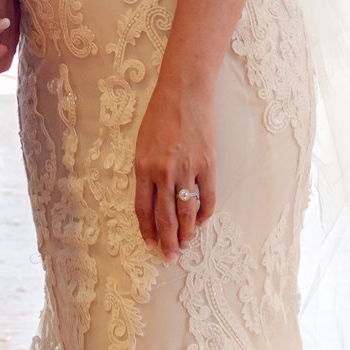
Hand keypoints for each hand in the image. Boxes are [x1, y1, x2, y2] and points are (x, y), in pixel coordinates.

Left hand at [133, 77, 215, 260]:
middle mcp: (163, 173)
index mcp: (143, 168)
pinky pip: (206, 198)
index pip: (143, 209)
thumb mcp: (142, 143)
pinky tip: (200, 223)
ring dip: (186, 233)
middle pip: (165, 217)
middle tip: (170, 256)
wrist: (184, 93)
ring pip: (186, 212)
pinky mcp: (207, 165)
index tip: (150, 244)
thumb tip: (153, 198)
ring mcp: (187, 170)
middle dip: (167, 240)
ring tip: (185, 245)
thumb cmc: (160, 115)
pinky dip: (204, 214)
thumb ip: (146, 171)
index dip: (147, 230)